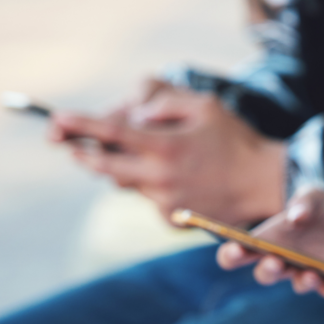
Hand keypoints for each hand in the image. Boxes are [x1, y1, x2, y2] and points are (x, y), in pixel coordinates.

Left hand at [49, 81, 285, 224]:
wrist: (266, 185)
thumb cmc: (238, 140)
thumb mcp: (207, 107)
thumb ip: (167, 103)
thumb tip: (137, 113)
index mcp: (166, 146)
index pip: (111, 133)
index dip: (79, 125)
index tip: (57, 118)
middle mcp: (160, 177)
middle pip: (103, 168)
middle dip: (84, 155)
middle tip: (74, 146)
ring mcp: (164, 202)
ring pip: (125, 185)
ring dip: (123, 170)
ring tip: (147, 157)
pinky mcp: (172, 220)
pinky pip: (148, 201)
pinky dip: (151, 188)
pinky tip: (179, 180)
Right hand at [216, 189, 323, 301]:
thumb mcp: (316, 197)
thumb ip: (305, 201)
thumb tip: (295, 217)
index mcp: (270, 240)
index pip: (238, 253)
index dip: (232, 254)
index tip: (236, 248)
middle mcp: (284, 261)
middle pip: (265, 274)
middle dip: (268, 270)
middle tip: (275, 261)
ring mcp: (306, 273)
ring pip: (298, 285)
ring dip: (303, 282)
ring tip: (311, 273)